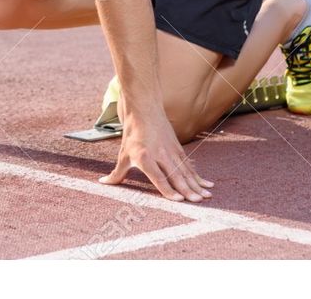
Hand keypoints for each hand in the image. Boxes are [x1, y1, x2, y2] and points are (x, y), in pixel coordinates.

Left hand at [99, 110, 213, 201]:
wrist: (145, 109)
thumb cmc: (133, 133)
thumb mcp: (123, 153)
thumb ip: (117, 172)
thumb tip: (104, 183)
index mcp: (145, 157)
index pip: (159, 177)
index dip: (168, 190)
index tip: (179, 200)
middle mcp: (160, 155)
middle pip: (176, 175)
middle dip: (188, 190)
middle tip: (198, 201)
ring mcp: (171, 151)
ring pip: (186, 171)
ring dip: (197, 185)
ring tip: (207, 196)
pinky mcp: (178, 148)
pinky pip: (189, 165)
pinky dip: (198, 176)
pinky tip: (207, 184)